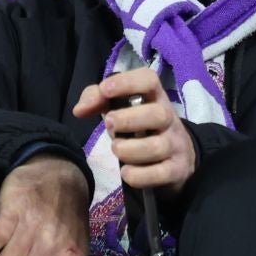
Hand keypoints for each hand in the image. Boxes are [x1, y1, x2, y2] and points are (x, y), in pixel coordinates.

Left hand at [73, 68, 197, 199]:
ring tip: (117, 149)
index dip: (127, 82)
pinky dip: (138, 175)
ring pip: (157, 147)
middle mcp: (169, 118)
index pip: (149, 80)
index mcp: (155, 97)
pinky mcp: (176, 169)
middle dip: (128, 120)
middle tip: (109, 125)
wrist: (176, 156)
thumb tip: (79, 110)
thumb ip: (96, 100)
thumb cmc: (139, 126)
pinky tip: (127, 171)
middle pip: (157, 114)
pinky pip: (160, 173)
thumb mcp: (119, 108)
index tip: (106, 90)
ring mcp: (176, 145)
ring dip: (129, 149)